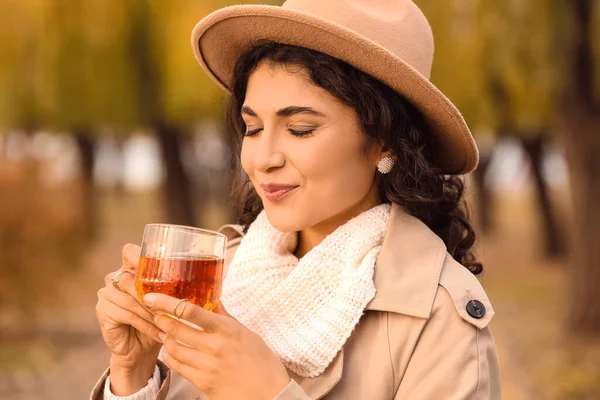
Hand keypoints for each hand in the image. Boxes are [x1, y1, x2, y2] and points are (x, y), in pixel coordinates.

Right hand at [95, 244, 162, 393]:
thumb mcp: (168, 301)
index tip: (157, 265)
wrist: (141, 349)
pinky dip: (145, 324)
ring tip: (168, 322)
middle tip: (170, 306)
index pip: (129, 252)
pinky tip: (159, 332)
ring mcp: (107, 294)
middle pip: (131, 278)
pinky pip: (127, 315)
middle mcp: (115, 278)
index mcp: (129, 269)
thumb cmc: (159, 320)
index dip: (139, 255)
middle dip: (152, 293)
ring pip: (131, 299)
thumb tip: (203, 279)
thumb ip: (175, 288)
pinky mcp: (103, 311)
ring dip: (151, 312)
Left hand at [144, 293, 290, 399]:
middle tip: (155, 314)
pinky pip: (177, 366)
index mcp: (226, 330)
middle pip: (175, 328)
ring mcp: (206, 366)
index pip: (190, 311)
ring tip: (164, 332)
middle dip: (161, 319)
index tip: (152, 297)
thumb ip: (226, 318)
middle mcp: (213, 346)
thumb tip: (214, 301)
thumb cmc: (262, 362)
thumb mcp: (247, 334)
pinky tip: (171, 352)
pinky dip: (170, 357)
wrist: (269, 394)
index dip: (166, 302)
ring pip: (172, 348)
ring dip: (165, 338)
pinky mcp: (202, 383)